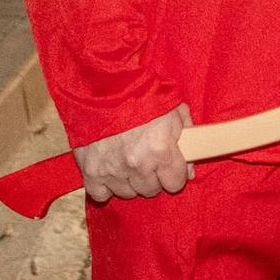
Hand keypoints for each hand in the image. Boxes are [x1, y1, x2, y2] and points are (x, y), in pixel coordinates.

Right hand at [71, 105, 192, 203]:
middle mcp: (138, 165)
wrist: (105, 84)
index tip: (169, 165)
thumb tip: (189, 170)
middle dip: (152, 176)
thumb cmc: (143, 94)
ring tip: (127, 160)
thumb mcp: (175, 111)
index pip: (175, 183)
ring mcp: (113, 170)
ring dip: (129, 180)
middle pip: (151, 190)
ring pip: (128, 192)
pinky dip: (105, 186)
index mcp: (161, 150)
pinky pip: (101, 194)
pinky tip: (110, 170)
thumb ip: (187, 141)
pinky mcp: (91, 170)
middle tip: (147, 158)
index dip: (174, 173)